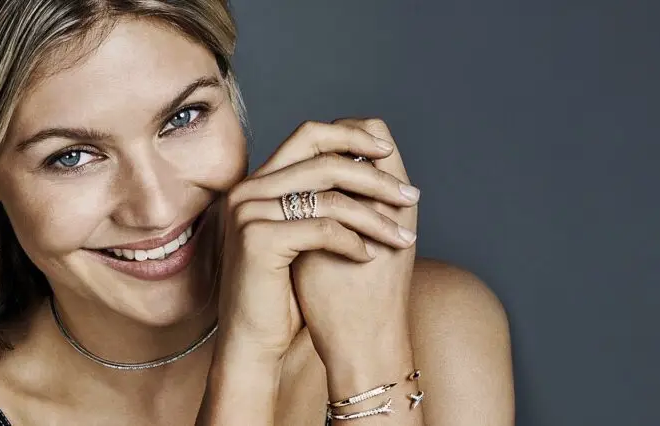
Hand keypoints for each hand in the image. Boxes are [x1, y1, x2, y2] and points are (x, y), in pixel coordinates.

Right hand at [216, 120, 418, 359]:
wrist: (254, 338)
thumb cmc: (284, 290)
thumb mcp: (304, 234)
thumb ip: (320, 197)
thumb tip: (368, 160)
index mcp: (259, 181)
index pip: (309, 134)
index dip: (352, 136)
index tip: (387, 154)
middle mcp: (249, 189)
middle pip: (325, 159)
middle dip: (376, 178)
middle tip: (410, 197)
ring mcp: (249, 212)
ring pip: (331, 197)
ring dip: (376, 218)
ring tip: (402, 237)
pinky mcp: (258, 239)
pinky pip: (323, 229)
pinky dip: (354, 241)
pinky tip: (369, 256)